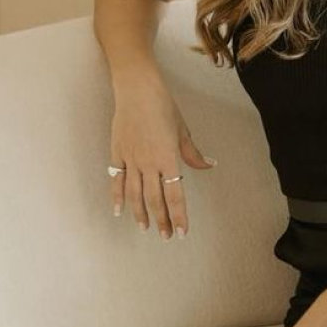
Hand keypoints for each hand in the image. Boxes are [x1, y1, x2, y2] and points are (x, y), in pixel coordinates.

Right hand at [109, 75, 216, 237]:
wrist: (137, 90)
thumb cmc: (163, 107)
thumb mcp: (182, 130)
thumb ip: (192, 153)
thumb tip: (209, 165)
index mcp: (168, 158)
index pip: (175, 194)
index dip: (179, 215)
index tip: (182, 232)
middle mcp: (149, 163)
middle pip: (155, 199)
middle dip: (162, 220)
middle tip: (166, 236)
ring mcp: (131, 159)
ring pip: (135, 194)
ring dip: (140, 213)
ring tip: (145, 228)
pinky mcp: (118, 154)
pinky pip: (117, 180)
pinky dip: (117, 197)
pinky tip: (119, 211)